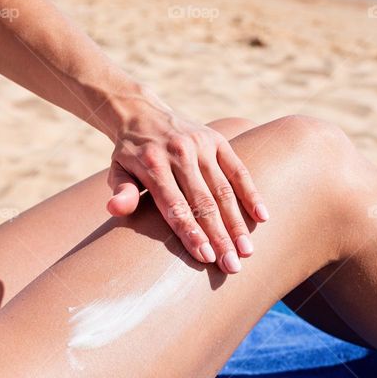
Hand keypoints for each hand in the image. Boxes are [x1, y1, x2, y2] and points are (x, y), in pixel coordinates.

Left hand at [107, 105, 268, 273]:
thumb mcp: (117, 169)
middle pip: (203, 202)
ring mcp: (201, 145)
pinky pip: (239, 169)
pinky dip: (251, 193)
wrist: (142, 111)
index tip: (206, 257)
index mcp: (153, 164)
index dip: (191, 232)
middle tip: (232, 266)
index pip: (175, 205)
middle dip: (219, 237)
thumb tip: (115, 210)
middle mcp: (179, 154)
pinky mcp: (217, 140)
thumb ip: (121, 190)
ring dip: (237, 223)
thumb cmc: (130, 153)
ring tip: (246, 251)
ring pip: (223, 190)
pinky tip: (262, 217)